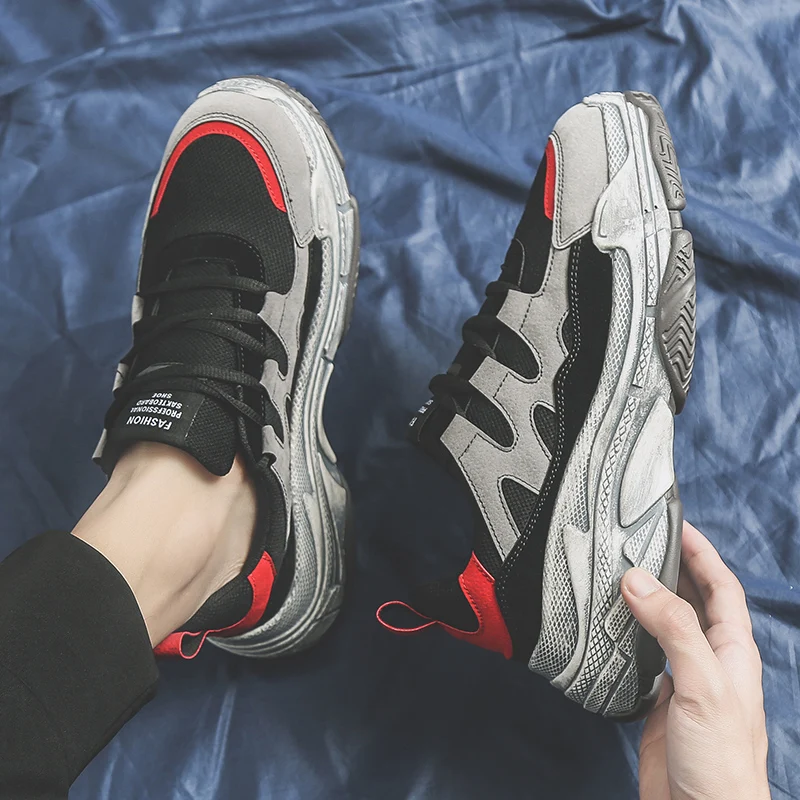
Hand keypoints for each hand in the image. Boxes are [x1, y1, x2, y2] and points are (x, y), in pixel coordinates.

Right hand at [621, 522, 769, 799]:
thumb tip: (638, 581)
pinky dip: (627, 632)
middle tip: (641, 541)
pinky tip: (612, 625)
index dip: (703, 553)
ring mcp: (684, 679)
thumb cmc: (721, 762)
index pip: (721, 587)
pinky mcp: (660, 699)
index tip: (677, 524)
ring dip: (647, 597)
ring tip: (621, 571)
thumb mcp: (704, 685)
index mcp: (731, 651)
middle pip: (692, 599)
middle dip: (672, 567)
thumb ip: (674, 629)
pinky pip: (643, 653)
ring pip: (665, 624)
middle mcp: (709, 660)